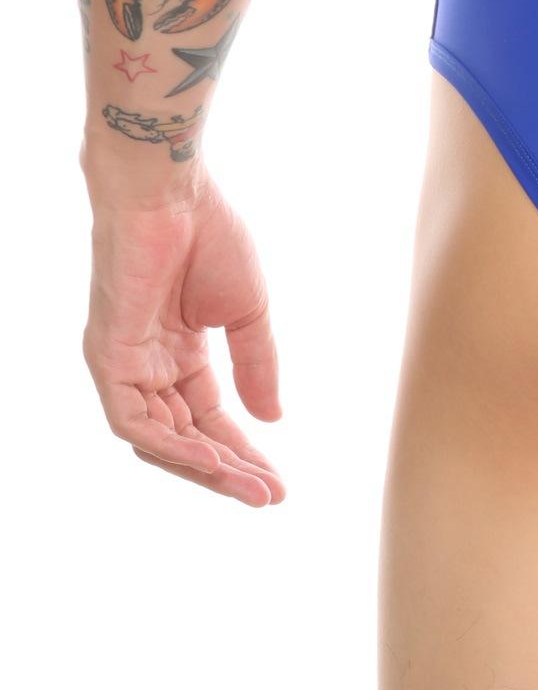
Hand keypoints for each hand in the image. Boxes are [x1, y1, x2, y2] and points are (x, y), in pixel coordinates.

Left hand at [83, 171, 285, 506]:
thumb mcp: (248, 314)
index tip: (279, 484)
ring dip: (204, 467)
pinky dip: (172, 444)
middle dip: (227, 471)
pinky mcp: (107, 355)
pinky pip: (132, 419)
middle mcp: (146, 366)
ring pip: (157, 440)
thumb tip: (273, 419)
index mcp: (179, 354)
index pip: (210, 419)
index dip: (245, 452)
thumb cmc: (210, 236)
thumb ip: (258, 364)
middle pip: (184, 438)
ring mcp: (123, 363)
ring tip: (250, 487)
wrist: (174, 192)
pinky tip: (212, 458)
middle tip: (269, 497)